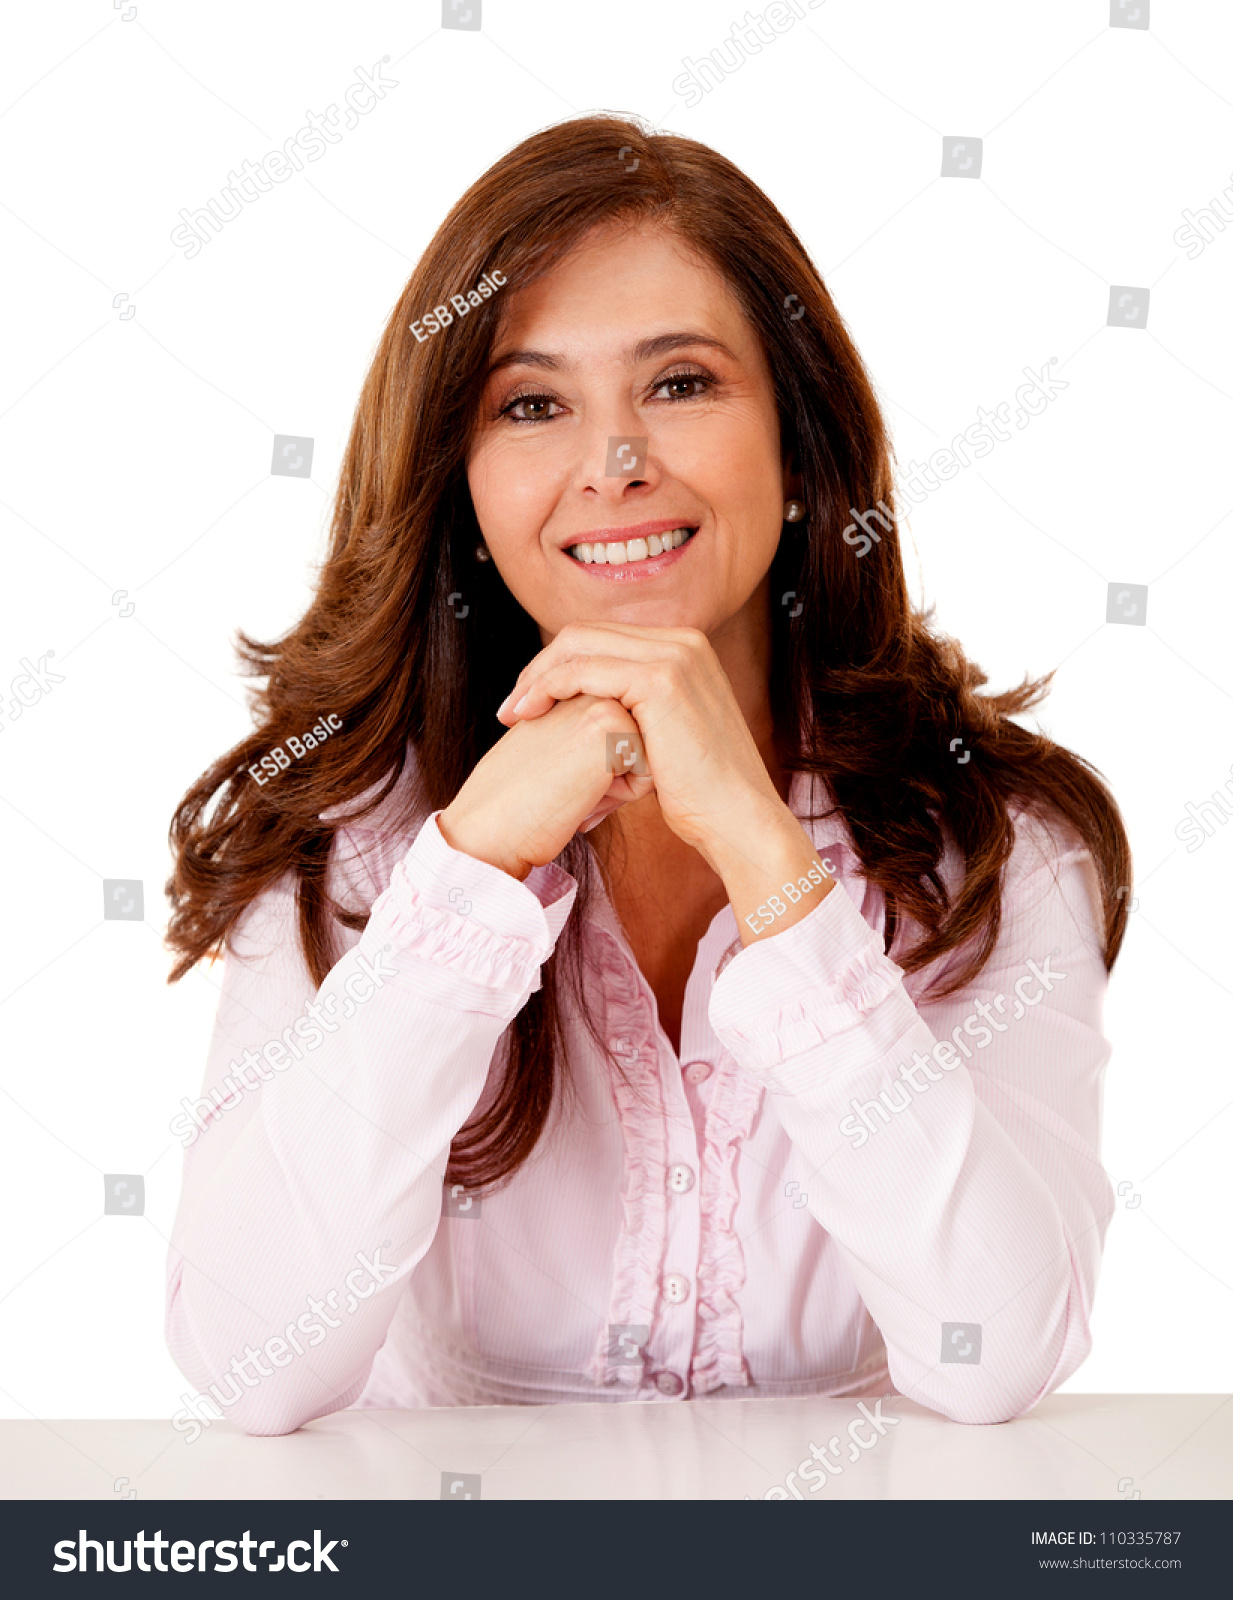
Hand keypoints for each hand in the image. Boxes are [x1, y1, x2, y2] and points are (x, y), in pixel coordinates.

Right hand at [438, 694, 652, 879]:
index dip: (600, 774)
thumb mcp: (559, 757)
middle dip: (613, 777)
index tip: (556, 781)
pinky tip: (581, 796)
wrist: (489, 826)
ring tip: (570, 790)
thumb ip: (592, 740)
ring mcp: (598, 699)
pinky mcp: (610, 723)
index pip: (625, 741)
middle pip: (641, 745)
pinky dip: (621, 796)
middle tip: (563, 787)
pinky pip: (649, 771)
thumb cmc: (521, 802)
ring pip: (649, 755)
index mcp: (573, 691)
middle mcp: (586, 687)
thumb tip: (641, 751)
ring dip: (617, 786)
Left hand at [494, 622, 785, 869]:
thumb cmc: (699, 793)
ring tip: (511, 714)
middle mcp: (683, 641)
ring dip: (536, 678)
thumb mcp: (662, 737)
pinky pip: (583, 670)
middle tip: (510, 707)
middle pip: (585, 633)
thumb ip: (633, 710)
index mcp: (684, 648)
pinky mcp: (662, 678)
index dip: (557, 665)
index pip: (601, 638)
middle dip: (539, 667)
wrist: (736, 819)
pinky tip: (528, 716)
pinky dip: (548, 688)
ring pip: (578, 646)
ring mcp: (675, 655)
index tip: (528, 702)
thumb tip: (590, 710)